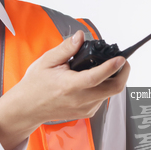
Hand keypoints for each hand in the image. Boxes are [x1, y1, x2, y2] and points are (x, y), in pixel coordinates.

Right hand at [0, 30, 129, 149]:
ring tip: (105, 69)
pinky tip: (94, 81)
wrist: (27, 108)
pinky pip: (102, 99)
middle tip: (122, 62)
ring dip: (112, 80)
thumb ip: (65, 49)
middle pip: (113, 89)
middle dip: (123, 73)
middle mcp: (79, 100)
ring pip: (109, 94)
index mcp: (69, 86)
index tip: (121, 58)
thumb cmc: (34, 86)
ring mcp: (84, 108)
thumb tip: (79, 36)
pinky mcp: (86, 113)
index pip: (95, 77)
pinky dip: (103, 88)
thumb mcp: (46, 62)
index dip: (111, 67)